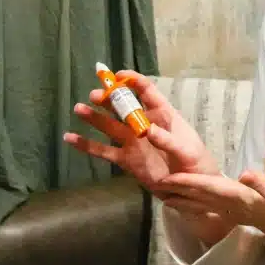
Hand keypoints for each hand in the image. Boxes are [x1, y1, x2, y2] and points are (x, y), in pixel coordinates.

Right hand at [64, 71, 231, 242]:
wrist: (191, 188)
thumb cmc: (195, 163)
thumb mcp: (187, 150)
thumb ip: (168, 140)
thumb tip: (147, 131)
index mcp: (163, 115)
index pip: (147, 91)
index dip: (132, 81)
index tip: (117, 76)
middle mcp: (144, 124)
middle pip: (123, 106)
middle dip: (109, 98)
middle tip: (95, 95)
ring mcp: (133, 142)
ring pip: (109, 126)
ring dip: (94, 117)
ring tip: (79, 108)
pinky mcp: (126, 160)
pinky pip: (103, 151)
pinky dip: (86, 145)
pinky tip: (69, 137)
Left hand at [158, 170, 264, 264]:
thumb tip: (245, 174)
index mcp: (244, 200)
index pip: (210, 188)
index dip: (188, 182)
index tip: (167, 179)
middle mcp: (240, 207)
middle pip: (203, 197)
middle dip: (180, 191)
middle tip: (156, 185)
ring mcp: (245, 213)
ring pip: (209, 204)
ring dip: (189, 199)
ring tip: (169, 196)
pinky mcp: (252, 214)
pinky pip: (221, 208)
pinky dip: (206, 203)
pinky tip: (203, 203)